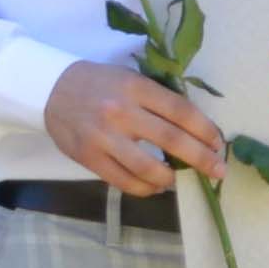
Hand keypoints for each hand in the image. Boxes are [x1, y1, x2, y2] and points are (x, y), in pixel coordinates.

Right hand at [45, 61, 228, 196]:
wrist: (50, 88)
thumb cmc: (100, 83)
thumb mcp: (131, 78)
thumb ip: (158, 99)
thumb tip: (195, 128)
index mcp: (136, 88)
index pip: (181, 112)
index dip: (205, 130)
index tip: (218, 144)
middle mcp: (122, 112)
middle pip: (172, 140)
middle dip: (201, 159)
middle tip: (218, 170)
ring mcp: (103, 137)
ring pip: (148, 168)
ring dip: (171, 178)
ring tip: (181, 179)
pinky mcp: (89, 158)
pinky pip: (123, 181)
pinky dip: (145, 188)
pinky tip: (156, 186)